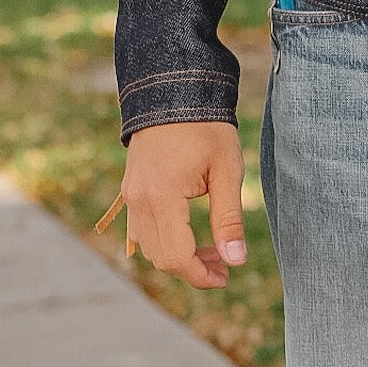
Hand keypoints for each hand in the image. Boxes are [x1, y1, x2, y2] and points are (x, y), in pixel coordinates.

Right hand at [121, 121, 247, 288]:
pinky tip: (191, 230)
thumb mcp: (226, 170)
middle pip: (161, 258)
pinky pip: (143, 229)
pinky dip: (165, 239)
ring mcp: (131, 195)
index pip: (177, 258)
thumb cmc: (206, 127)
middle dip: (193, 268)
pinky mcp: (131, 189)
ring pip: (149, 247)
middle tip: (225, 261)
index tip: (226, 276)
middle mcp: (139, 201)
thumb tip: (237, 261)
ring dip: (179, 255)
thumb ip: (229, 219)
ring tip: (213, 247)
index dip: (201, 276)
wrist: (174, 90)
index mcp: (162, 198)